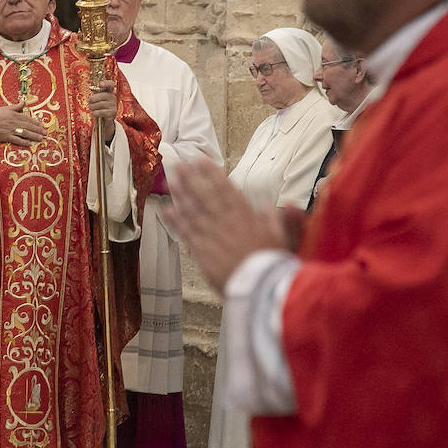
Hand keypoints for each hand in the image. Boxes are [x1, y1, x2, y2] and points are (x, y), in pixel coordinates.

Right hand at [0, 100, 45, 146]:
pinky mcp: (6, 136)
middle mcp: (14, 122)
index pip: (28, 118)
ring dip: (34, 136)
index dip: (36, 122)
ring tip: (41, 138)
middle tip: (45, 133)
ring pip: (25, 133)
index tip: (42, 125)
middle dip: (38, 130)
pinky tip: (30, 143)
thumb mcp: (5, 108)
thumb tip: (24, 102)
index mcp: (14, 114)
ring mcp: (10, 130)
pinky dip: (24, 142)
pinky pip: (17, 140)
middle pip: (28, 126)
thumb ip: (16, 106)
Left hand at [89, 80, 116, 143]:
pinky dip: (95, 113)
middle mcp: (112, 97)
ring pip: (101, 104)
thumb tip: (90, 91)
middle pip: (103, 95)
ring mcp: (113, 105)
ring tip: (90, 108)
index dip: (106, 83)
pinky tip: (92, 114)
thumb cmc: (99, 107)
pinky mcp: (112, 113)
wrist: (104, 120)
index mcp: (109, 92)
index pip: (111, 84)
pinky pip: (101, 112)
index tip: (100, 84)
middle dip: (94, 98)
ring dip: (93, 107)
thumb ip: (95, 94)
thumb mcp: (97, 100)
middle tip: (88, 101)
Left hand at [163, 159, 290, 292]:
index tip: (201, 161)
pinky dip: (175, 220)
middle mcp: (225, 221)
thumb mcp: (281, 236)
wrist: (259, 286)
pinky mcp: (201, 251)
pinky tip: (166, 210)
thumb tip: (270, 206)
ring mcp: (212, 235)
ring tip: (170, 180)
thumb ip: (274, 218)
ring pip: (193, 210)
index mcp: (245, 215)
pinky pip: (185, 232)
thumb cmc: (271, 263)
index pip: (226, 188)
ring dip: (180, 194)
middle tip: (178, 164)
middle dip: (191, 178)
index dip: (212, 174)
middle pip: (205, 195)